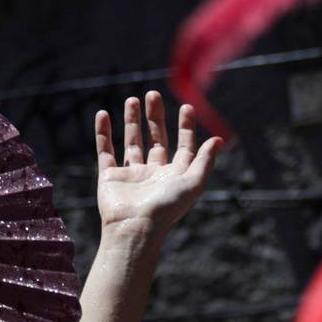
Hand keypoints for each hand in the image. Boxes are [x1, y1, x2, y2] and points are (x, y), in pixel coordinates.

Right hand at [95, 91, 220, 241]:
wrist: (135, 227)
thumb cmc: (166, 208)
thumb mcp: (193, 183)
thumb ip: (205, 161)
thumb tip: (218, 139)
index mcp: (174, 176)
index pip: (183, 147)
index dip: (186, 127)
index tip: (186, 106)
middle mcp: (154, 174)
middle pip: (156, 139)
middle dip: (156, 117)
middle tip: (153, 94)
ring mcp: (131, 175)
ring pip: (132, 142)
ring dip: (132, 121)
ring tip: (132, 99)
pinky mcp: (110, 177)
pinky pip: (105, 151)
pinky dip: (103, 133)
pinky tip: (103, 114)